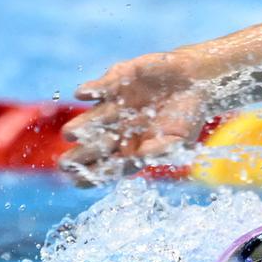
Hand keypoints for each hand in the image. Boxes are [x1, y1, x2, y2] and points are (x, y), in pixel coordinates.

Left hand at [59, 50, 207, 183]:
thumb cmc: (189, 115)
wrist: (195, 80)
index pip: (109, 165)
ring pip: (93, 118)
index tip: (78, 182)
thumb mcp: (181, 138)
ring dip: (82, 125)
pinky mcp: (117, 81)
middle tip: (66, 164)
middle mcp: (119, 128)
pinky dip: (91, 90)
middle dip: (81, 155)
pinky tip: (82, 95)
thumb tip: (140, 157)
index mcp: (133, 147)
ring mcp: (116, 105)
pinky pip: (100, 87)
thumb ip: (161, 150)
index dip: (94, 174)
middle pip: (96, 145)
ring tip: (70, 134)